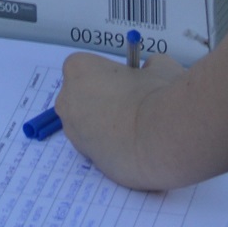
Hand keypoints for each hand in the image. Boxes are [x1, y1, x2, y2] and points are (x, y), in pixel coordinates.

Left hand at [55, 46, 186, 190]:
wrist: (160, 137)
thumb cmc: (155, 94)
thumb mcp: (160, 67)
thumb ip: (149, 66)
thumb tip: (151, 69)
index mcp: (77, 69)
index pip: (86, 68)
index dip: (110, 76)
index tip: (130, 84)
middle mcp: (67, 100)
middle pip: (81, 98)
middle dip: (102, 102)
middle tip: (134, 108)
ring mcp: (74, 133)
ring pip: (88, 127)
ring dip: (107, 128)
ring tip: (139, 132)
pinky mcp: (88, 160)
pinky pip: (100, 151)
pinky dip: (115, 150)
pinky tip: (137, 150)